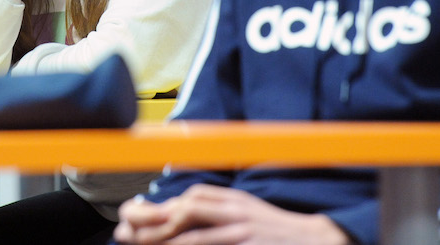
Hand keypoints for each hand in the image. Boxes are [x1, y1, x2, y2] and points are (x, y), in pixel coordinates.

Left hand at [114, 185, 350, 244]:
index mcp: (230, 200)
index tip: (131, 215)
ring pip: (193, 234)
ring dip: (163, 239)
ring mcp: (241, 231)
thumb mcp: (244, 211)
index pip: (186, 200)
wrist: (315, 239)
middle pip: (184, 211)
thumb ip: (214, 210)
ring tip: (137, 243)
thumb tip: (180, 210)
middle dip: (151, 221)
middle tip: (124, 230)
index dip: (156, 207)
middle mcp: (233, 211)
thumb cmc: (275, 230)